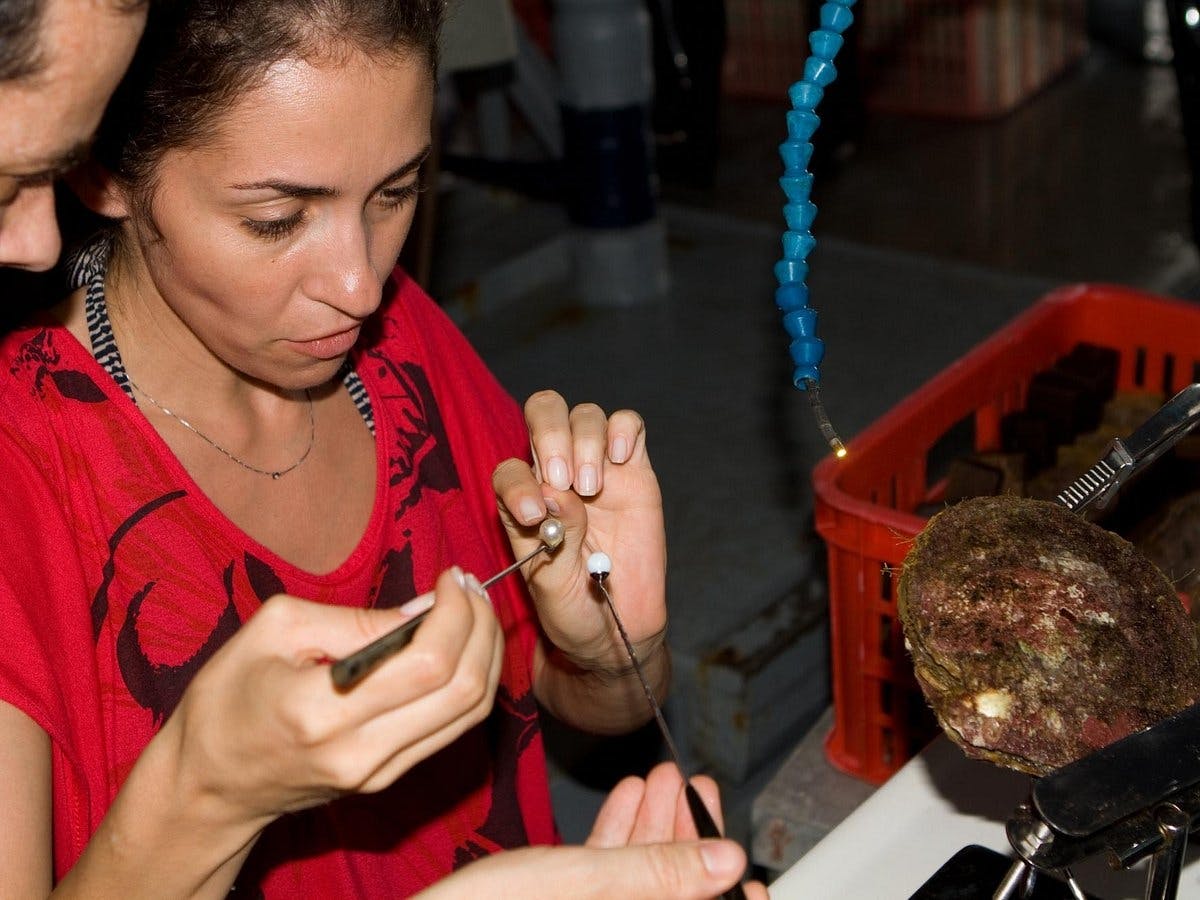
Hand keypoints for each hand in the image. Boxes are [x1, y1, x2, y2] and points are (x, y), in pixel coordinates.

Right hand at [162, 567, 502, 833]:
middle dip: (482, 628)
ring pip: (469, 714)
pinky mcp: (388, 780)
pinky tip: (459, 646)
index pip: (428, 663)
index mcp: (323, 710)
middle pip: (463, 691)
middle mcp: (360, 751)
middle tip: (470, 589)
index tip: (451, 578)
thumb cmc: (228, 697)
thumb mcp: (276, 630)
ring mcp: (379, 773)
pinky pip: (452, 729)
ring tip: (472, 611)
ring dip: (486, 655)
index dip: (457, 613)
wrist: (208, 784)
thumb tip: (428, 608)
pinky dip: (470, 682)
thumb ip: (358, 620)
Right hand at [416, 764, 767, 899]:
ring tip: (661, 775)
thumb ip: (656, 873)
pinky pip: (602, 876)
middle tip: (698, 783)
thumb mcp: (583, 884)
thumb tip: (730, 864)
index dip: (730, 894)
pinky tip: (625, 794)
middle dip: (686, 835)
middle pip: (672, 890)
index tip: (747, 856)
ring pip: (638, 879)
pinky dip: (616, 835)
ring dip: (652, 826)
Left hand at [493, 391, 665, 672]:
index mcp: (524, 501)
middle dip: (551, 436)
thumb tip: (556, 494)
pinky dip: (622, 430)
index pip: (510, 468)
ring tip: (593, 488)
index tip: (533, 515)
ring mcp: (598, 468)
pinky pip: (628, 424)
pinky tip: (620, 460)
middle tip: (566, 482)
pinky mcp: (635, 471)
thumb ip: (552, 541)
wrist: (619, 626)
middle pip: (544, 414)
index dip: (517, 482)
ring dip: (585, 442)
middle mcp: (556, 476)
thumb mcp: (551, 585)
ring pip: (584, 416)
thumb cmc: (573, 607)